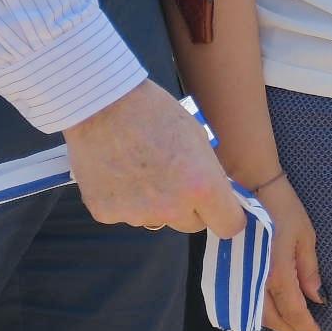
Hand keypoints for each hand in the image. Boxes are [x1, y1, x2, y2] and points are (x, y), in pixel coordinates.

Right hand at [60, 80, 244, 236]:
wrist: (103, 105)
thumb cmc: (155, 113)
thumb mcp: (198, 138)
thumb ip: (208, 173)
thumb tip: (215, 195)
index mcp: (202, 186)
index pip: (228, 225)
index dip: (227, 216)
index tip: (222, 209)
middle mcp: (172, 208)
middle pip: (192, 224)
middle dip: (190, 208)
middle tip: (175, 178)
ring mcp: (137, 214)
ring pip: (157, 219)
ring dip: (155, 203)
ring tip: (140, 168)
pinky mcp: (107, 214)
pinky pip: (126, 213)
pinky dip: (124, 200)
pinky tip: (118, 172)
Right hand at [254, 175, 322, 330]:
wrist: (250, 187)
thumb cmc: (284, 209)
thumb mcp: (306, 237)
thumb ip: (309, 270)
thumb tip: (317, 297)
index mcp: (279, 271)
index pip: (293, 310)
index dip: (305, 325)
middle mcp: (256, 280)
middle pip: (272, 318)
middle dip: (290, 329)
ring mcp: (240, 276)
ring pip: (254, 313)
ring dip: (273, 324)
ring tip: (289, 325)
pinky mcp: (229, 271)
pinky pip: (241, 301)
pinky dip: (254, 313)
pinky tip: (267, 312)